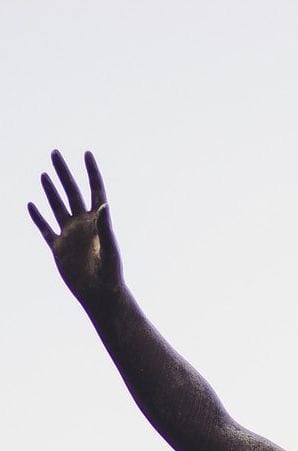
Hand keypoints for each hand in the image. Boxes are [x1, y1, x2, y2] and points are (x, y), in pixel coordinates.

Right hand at [28, 150, 122, 303]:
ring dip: (50, 191)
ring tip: (44, 174)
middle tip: (55, 153)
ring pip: (57, 207)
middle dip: (64, 173)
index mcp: (98, 222)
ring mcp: (70, 235)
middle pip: (72, 192)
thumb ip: (106, 226)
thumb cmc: (110, 273)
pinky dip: (37, 217)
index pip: (95, 191)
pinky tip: (31, 205)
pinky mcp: (58, 248)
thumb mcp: (109, 248)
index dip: (91, 172)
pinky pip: (45, 229)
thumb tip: (104, 205)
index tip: (87, 153)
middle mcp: (83, 225)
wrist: (100, 294)